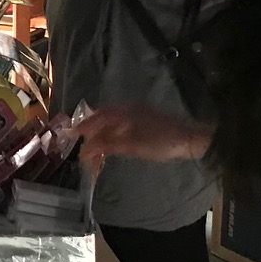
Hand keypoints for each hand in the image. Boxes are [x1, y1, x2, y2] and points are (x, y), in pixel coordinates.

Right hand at [77, 105, 211, 169]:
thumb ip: (106, 145)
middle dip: (91, 134)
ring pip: (112, 123)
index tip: (71, 137)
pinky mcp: (145, 121)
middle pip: (103, 119)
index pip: (96, 118)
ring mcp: (138, 114)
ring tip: (96, 151)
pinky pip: (121, 126)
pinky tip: (113, 146)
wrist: (189, 139)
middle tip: (83, 149)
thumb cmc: (160, 142)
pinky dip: (112, 136)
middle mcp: (128, 109)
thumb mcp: (131, 145)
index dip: (82, 127)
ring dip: (102, 136)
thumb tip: (84, 149)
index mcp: (123, 112)